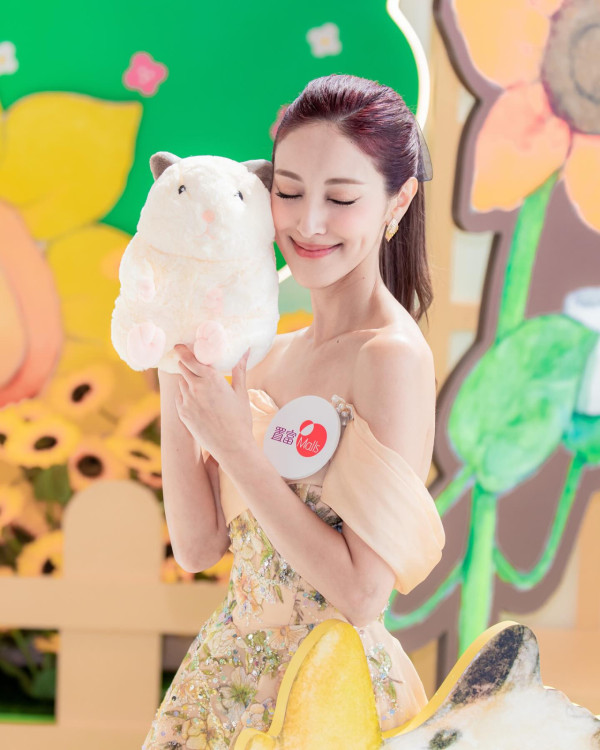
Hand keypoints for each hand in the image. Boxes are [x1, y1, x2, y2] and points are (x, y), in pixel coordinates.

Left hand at [174, 344, 252, 460]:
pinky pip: (180, 399)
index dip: (182, 350)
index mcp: (210, 379)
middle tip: (192, 363)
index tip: (179, 346)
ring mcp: (186, 401)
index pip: (188, 358)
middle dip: (186, 364)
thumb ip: (240, 369)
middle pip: (182, 368)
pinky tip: (198, 402)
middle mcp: (195, 388)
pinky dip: (186, 396)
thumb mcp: (241, 392)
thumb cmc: (239, 419)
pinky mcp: (182, 414)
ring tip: (200, 387)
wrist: (231, 446)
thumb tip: (246, 351)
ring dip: (188, 381)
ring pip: (181, 384)